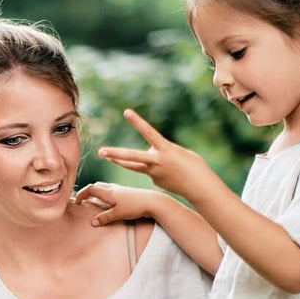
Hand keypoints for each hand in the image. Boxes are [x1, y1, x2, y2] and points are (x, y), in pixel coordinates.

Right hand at [75, 181, 165, 226]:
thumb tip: (93, 222)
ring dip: (96, 192)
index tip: (77, 201)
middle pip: (96, 186)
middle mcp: (113, 188)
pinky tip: (108, 202)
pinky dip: (105, 194)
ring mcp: (120, 189)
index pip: (90, 189)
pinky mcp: (126, 192)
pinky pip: (111, 191)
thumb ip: (104, 218)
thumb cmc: (136, 206)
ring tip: (93, 201)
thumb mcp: (118, 214)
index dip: (82, 194)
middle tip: (83, 200)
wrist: (153, 202)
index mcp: (109, 192)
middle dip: (87, 192)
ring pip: (104, 188)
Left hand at [96, 109, 225, 203]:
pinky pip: (151, 172)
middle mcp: (157, 161)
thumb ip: (161, 151)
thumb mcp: (178, 153)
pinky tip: (170, 175)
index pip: (148, 132)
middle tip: (100, 152)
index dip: (137, 122)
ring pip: (134, 166)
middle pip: (132, 157)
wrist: (199, 186)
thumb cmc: (193, 165)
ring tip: (107, 156)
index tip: (126, 112)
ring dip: (119, 161)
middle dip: (115, 154)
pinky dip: (157, 171)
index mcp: (165, 149)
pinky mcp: (155, 181)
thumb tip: (149, 159)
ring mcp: (154, 173)